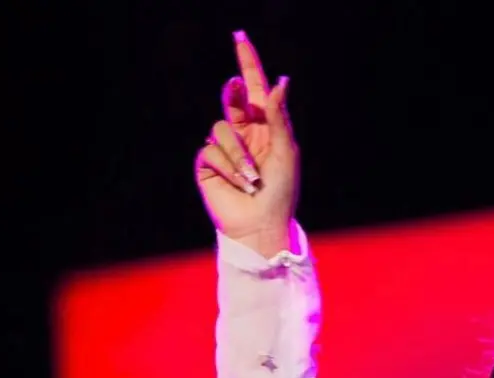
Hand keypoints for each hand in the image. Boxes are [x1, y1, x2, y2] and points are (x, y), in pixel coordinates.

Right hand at [195, 32, 297, 256]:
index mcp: (264, 128)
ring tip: (253, 178)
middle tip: (237, 90)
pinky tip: (240, 185)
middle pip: (231, 99)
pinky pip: (211, 151)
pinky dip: (229, 168)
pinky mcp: (207, 164)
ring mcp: (223, 148)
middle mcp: (243, 134)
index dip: (247, 64)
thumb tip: (279, 82)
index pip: (254, 90)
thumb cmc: (280, 191)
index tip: (240, 37)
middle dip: (233, 94)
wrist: (261, 224)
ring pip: (221, 129)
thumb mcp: (285, 151)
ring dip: (240, 155)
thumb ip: (277, 117)